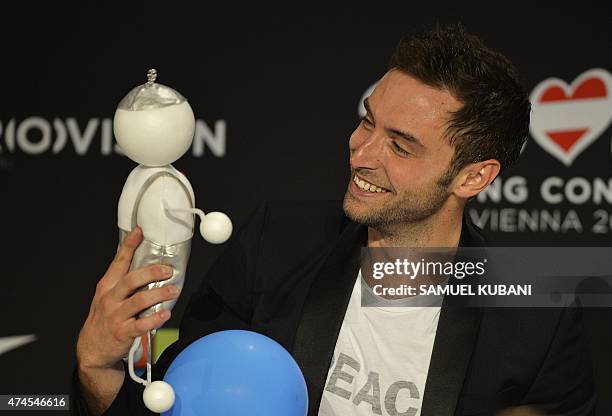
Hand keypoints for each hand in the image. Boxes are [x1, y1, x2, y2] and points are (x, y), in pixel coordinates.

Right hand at [76, 226, 178, 370]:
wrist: (92, 349)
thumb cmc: (104, 318)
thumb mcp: (107, 296)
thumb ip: (123, 280)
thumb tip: (146, 262)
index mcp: (107, 286)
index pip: (118, 262)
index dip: (128, 246)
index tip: (139, 232)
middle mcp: (110, 299)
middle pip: (130, 280)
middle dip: (151, 272)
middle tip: (167, 269)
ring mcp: (116, 316)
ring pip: (139, 301)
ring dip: (159, 294)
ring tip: (173, 290)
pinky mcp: (123, 333)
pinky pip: (141, 325)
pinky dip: (155, 319)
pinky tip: (165, 314)